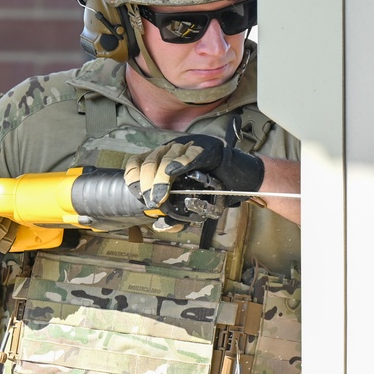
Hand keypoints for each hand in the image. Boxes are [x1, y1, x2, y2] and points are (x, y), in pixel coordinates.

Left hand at [123, 134, 264, 208]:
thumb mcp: (188, 206)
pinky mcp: (205, 148)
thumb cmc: (212, 192)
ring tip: (160, 197)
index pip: (138, 162)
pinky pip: (188, 154)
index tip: (138, 195)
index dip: (134, 177)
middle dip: (147, 183)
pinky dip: (179, 163)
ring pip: (166, 157)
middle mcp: (171, 150)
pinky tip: (172, 172)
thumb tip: (158, 226)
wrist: (239, 180)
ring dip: (160, 178)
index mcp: (161, 160)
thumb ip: (174, 217)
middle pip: (151, 160)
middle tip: (152, 202)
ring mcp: (188, 147)